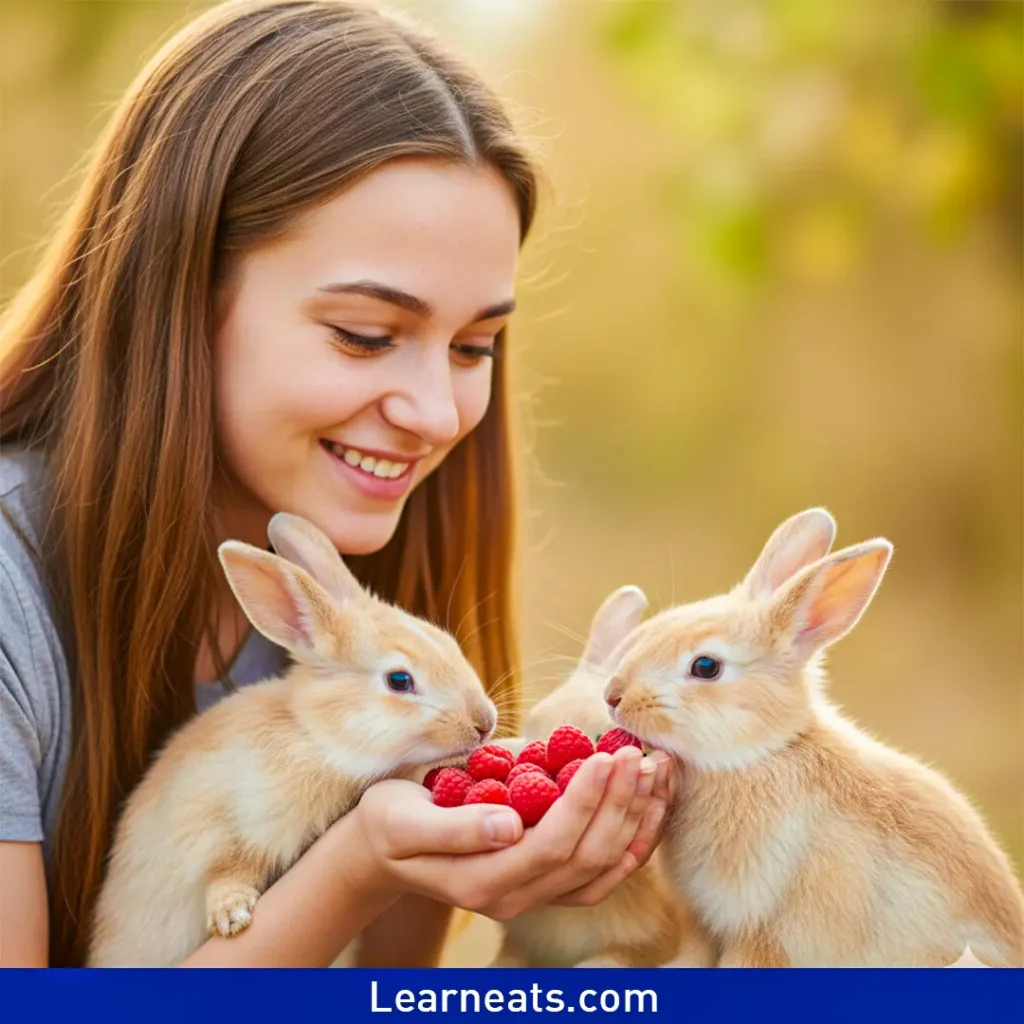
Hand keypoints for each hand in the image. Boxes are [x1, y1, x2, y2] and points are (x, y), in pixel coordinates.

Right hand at [350, 747, 669, 920]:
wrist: (385, 848)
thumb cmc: (390, 822)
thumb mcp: (405, 820)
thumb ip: (456, 827)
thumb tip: (509, 826)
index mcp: (484, 881)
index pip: (553, 845)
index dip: (585, 802)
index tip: (606, 755)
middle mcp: (516, 897)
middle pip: (588, 856)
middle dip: (619, 803)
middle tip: (638, 753)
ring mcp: (535, 895)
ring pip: (604, 868)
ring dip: (637, 820)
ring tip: (657, 771)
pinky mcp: (546, 881)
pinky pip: (602, 871)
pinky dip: (633, 838)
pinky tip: (650, 805)